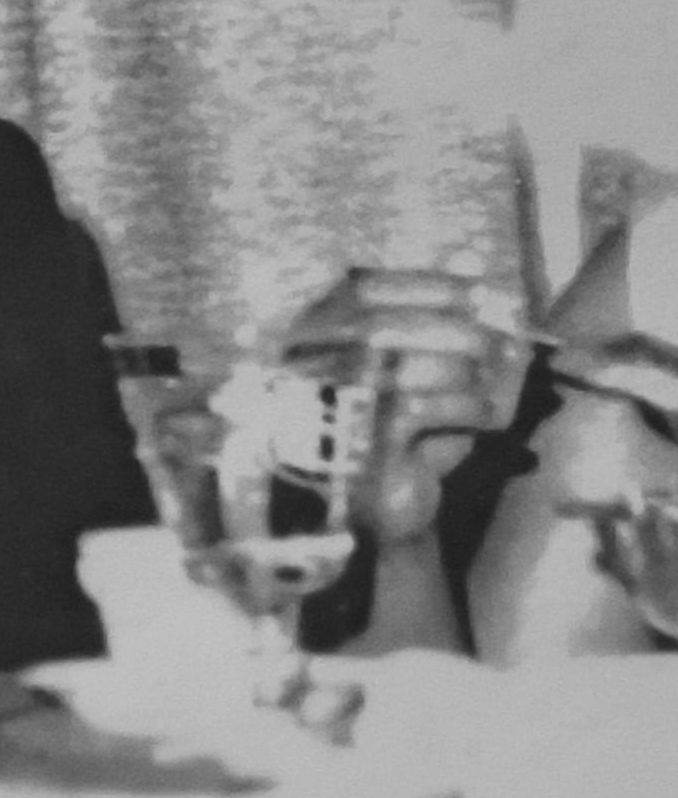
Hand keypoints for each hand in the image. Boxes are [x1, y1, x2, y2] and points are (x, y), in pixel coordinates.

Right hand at [279, 268, 529, 544]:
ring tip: (493, 388)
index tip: (475, 290)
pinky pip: (415, 410)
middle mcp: (301, 368)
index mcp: (308, 339)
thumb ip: (445, 333)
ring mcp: (319, 408)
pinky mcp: (351, 449)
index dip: (420, 284)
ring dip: (462, 371)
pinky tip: (490, 419)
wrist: (377, 513)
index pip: (357, 289)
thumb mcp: (419, 376)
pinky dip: (466, 408)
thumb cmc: (398, 435)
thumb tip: (486, 289)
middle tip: (496, 343)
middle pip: (376, 325)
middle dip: (449, 327)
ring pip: (395, 365)